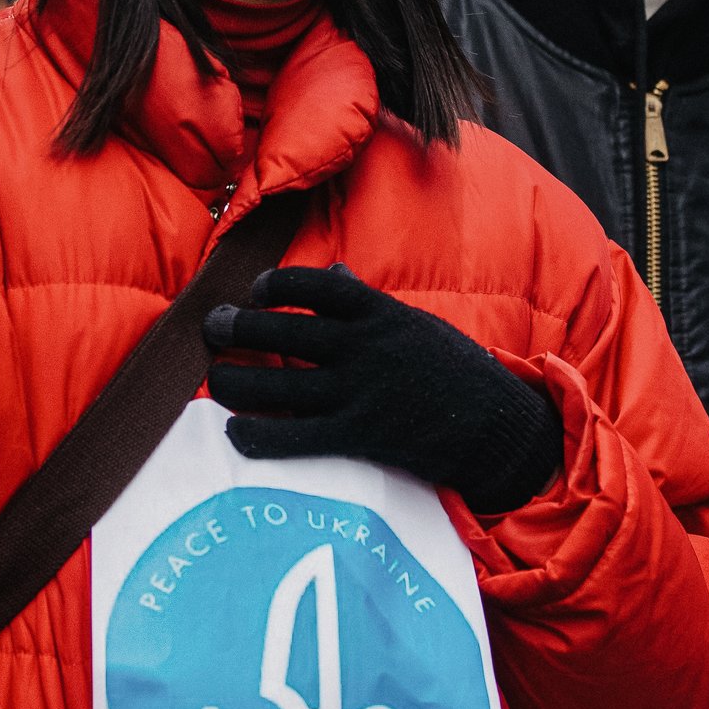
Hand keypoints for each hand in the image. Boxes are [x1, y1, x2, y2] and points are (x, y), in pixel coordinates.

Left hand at [203, 265, 563, 513]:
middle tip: (213, 327)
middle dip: (240, 328)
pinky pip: (297, 436)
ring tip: (216, 378)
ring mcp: (360, 393)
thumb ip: (369, 303)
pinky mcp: (360, 437)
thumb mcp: (415, 324)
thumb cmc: (454, 370)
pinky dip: (260, 435)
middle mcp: (365, 348)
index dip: (280, 284)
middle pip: (286, 332)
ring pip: (280, 385)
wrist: (496, 425)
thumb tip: (333, 272)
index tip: (256, 288)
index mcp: (381, 314)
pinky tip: (236, 432)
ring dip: (237, 382)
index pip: (320, 286)